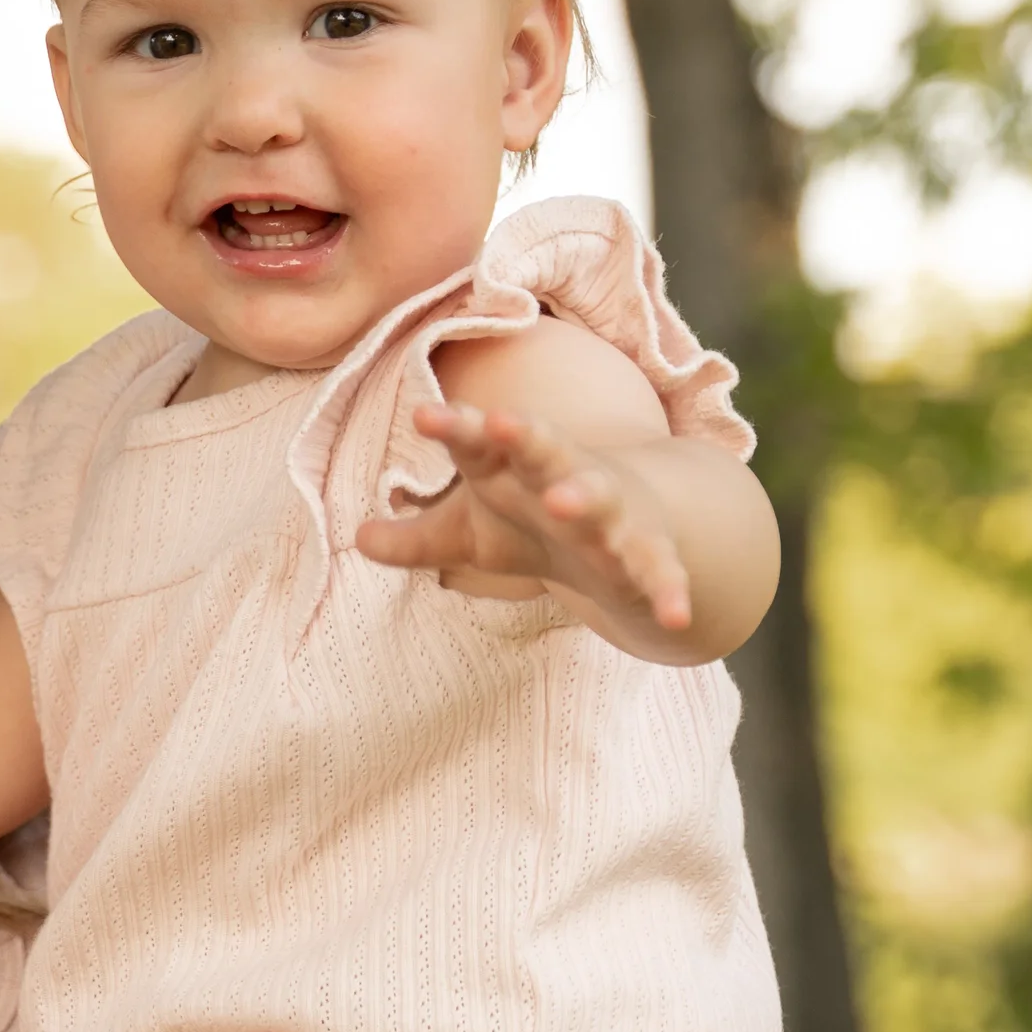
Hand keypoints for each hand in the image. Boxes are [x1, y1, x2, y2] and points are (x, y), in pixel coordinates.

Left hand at [356, 399, 694, 639]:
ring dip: (582, 495)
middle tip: (500, 423)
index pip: (477, 439)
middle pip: (542, 447)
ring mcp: (609, 509)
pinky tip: (676, 615)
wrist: (628, 523)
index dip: (453, 426)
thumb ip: (416, 538)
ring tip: (563, 501)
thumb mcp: (470, 531)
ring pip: (598, 496)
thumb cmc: (534, 518)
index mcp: (513, 465)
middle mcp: (562, 475)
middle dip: (523, 435)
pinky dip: (669, 588)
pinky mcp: (647, 550)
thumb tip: (355, 539)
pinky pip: (658, 568)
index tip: (423, 416)